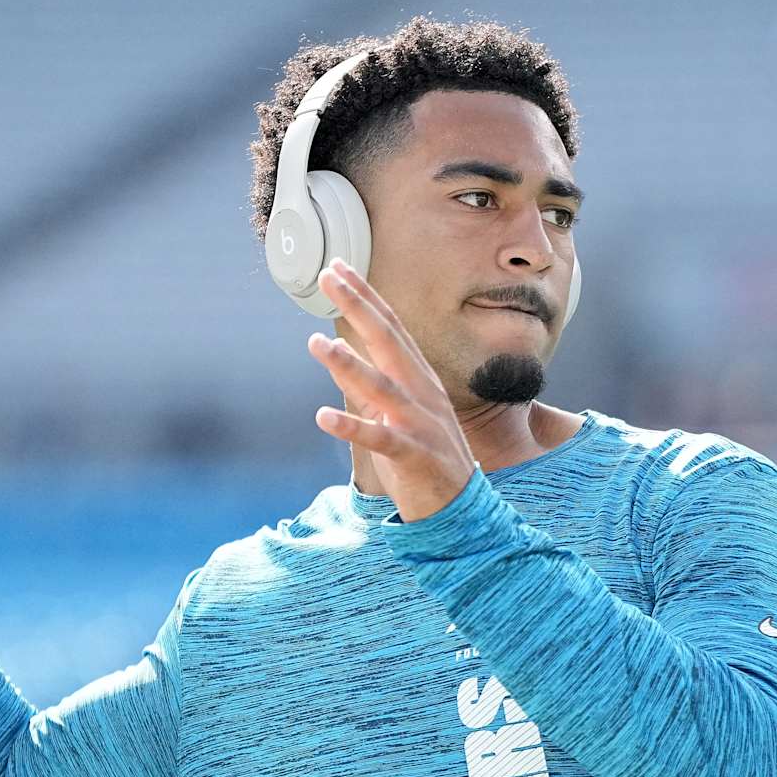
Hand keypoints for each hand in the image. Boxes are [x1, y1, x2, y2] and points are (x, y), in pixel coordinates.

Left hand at [306, 258, 477, 521]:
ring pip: (382, 388)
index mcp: (419, 379)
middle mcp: (422, 393)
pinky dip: (352, 427)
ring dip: (349, 365)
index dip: (365, 296)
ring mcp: (420, 423)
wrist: (460, 509)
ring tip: (317, 344)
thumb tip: (338, 355)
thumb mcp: (395, 413)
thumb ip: (369, 385)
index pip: (390, 327)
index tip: (338, 268)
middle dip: (358, 306)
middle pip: (388, 341)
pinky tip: (322, 418)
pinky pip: (379, 439)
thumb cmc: (424, 458)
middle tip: (328, 277)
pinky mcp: (413, 456)